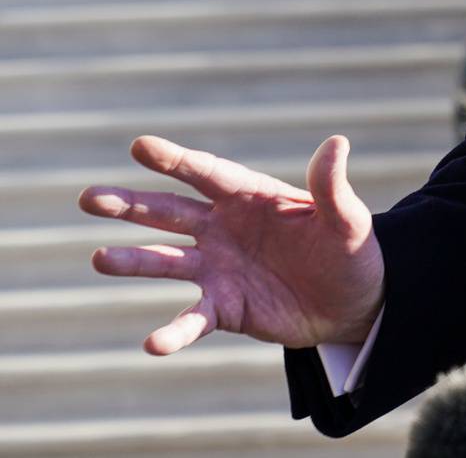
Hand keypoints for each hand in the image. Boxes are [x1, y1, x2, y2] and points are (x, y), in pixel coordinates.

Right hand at [78, 135, 385, 354]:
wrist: (355, 301)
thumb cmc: (352, 250)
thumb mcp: (347, 219)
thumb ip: (331, 186)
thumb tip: (337, 143)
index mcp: (251, 197)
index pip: (206, 173)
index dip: (175, 159)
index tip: (141, 145)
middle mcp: (225, 229)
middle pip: (170, 212)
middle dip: (130, 204)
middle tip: (89, 198)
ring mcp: (219, 268)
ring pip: (167, 262)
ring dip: (134, 261)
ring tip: (99, 259)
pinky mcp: (225, 307)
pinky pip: (192, 319)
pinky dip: (173, 331)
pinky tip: (153, 344)